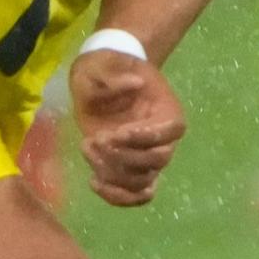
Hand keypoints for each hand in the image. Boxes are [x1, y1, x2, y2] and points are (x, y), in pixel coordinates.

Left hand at [63, 44, 186, 208]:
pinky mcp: (129, 169)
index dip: (147, 136)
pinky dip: (117, 196)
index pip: (171, 131)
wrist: (100, 79)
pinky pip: (134, 195)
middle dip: (125, 155)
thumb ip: (116, 72)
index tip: (117, 132)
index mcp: (166, 109)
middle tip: (96, 138)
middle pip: (158, 160)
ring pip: (143, 181)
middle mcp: (162, 138)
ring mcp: (146, 156)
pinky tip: (93, 181)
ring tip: (87, 147)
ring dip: (114, 173)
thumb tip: (135, 84)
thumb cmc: (106, 68)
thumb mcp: (104, 62)